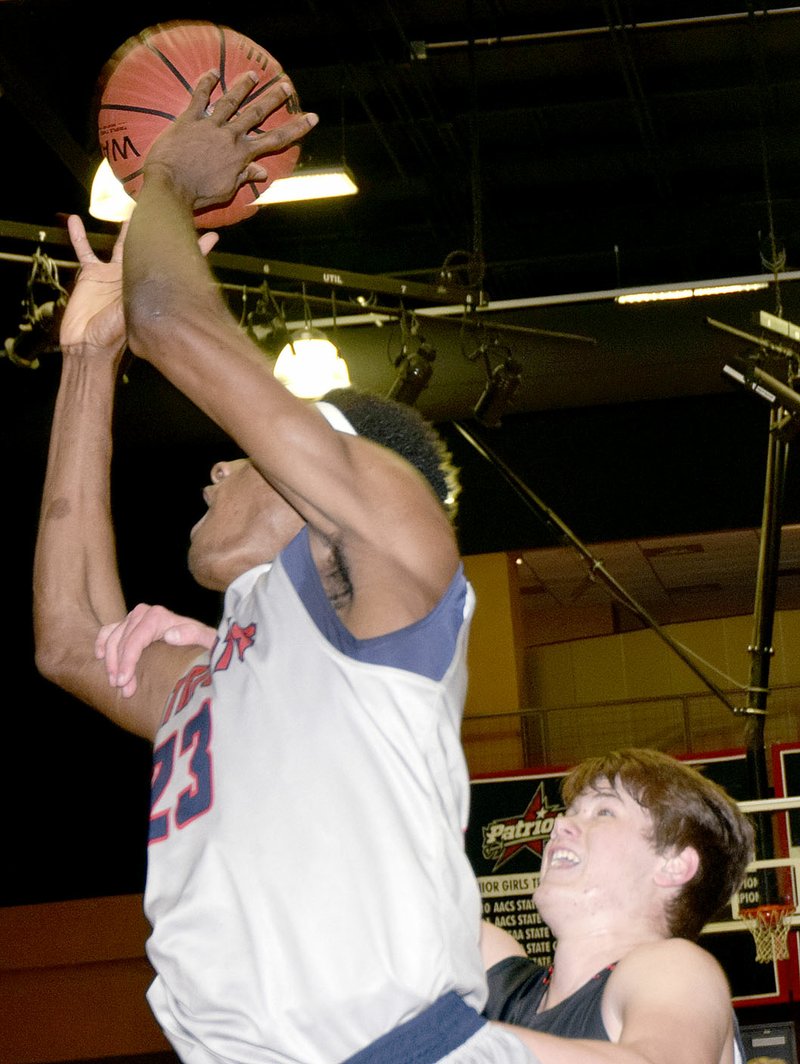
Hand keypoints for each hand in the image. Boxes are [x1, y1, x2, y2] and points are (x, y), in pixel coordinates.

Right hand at [61, 216, 218, 358]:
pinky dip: (78, 236)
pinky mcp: (91, 274)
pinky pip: (84, 250)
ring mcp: (112, 274)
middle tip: (174, 209)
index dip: (192, 250)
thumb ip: (148, 300)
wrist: (88, 346)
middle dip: (161, 231)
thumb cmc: (114, 335)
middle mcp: (133, 276)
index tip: (211, 236)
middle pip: (150, 247)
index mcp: (148, 284)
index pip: (174, 263)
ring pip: (120, 243)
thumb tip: (172, 293)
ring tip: (134, 205)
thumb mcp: (135, 315)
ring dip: (125, 226)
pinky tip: (75, 220)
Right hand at [96, 603, 216, 697]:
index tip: (124, 682)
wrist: (202, 641)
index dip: (127, 660)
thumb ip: (194, 635)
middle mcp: (144, 613)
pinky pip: (108, 631)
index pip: (135, 639)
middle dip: (119, 667)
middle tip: (123, 690)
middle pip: (122, 641)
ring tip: (115, 683)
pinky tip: (99, 658)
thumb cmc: (204, 644)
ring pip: (112, 638)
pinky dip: (102, 643)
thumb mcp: (207, 640)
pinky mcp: (128, 624)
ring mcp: (134, 618)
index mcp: (159, 616)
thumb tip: (170, 635)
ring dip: (110, 662)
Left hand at [143, 69, 317, 211]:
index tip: (311, 118)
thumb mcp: (226, 190)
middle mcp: (230, 135)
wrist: (170, 186)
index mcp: (242, 155)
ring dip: (243, 86)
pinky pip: (199, 97)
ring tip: (253, 74)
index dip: (296, 128)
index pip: (275, 140)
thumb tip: (261, 173)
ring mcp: (209, 125)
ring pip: (231, 101)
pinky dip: (205, 83)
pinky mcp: (189, 119)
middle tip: (285, 86)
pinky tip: (211, 72)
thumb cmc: (198, 193)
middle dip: (273, 98)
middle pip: (256, 113)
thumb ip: (243, 177)